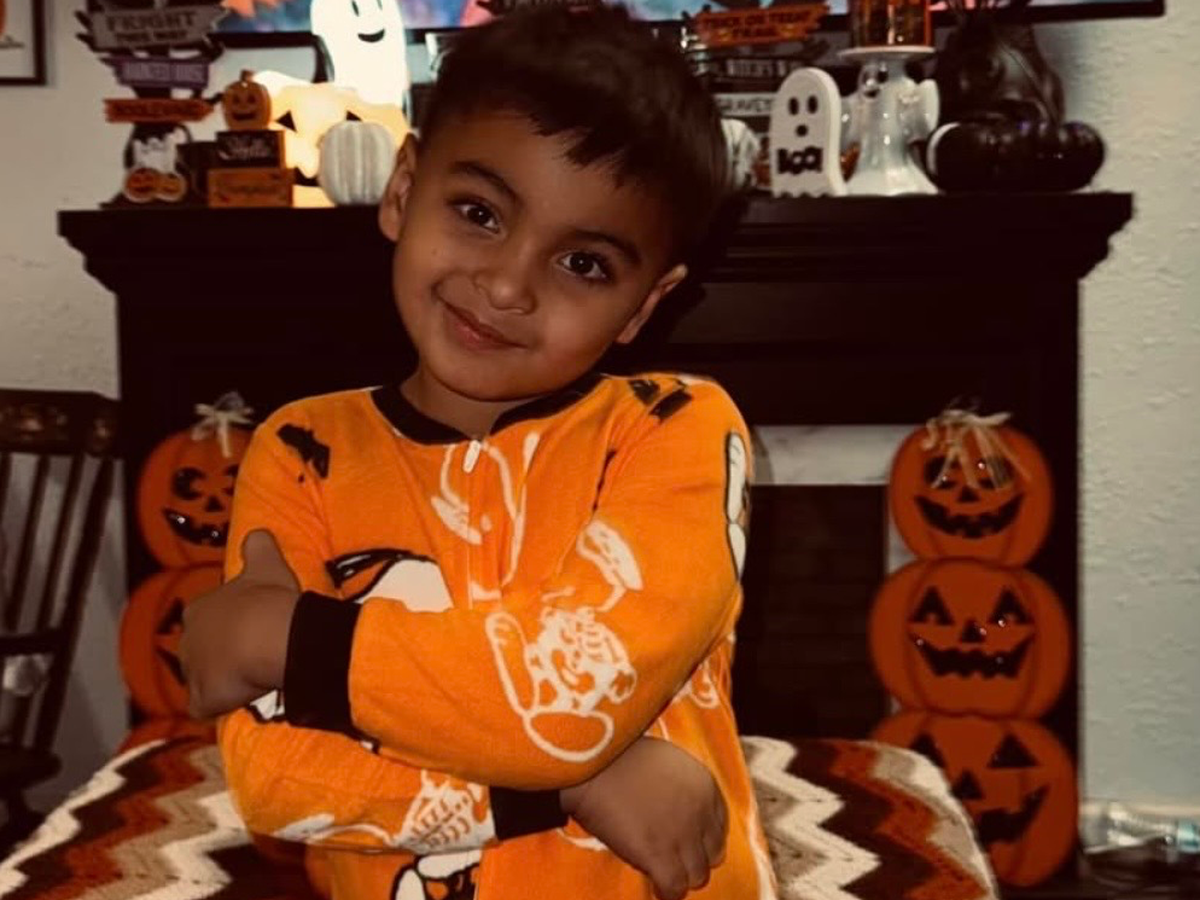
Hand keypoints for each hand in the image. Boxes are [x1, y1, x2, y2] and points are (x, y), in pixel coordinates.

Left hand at [180, 530, 300, 719]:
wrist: (268, 636)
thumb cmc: (265, 599)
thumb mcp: (266, 563)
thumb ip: (258, 546)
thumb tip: (259, 532)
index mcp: (200, 609)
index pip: (207, 618)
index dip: (228, 624)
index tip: (250, 626)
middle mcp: (188, 639)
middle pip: (200, 649)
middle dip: (219, 654)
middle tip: (251, 654)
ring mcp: (192, 672)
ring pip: (200, 679)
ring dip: (219, 681)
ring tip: (248, 679)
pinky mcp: (202, 699)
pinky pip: (205, 706)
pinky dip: (218, 705)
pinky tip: (239, 701)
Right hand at [560, 737, 726, 899]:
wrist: (593, 764)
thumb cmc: (619, 756)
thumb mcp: (666, 761)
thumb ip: (683, 787)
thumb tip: (681, 809)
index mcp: (705, 787)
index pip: (719, 829)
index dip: (702, 839)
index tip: (688, 843)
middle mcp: (700, 814)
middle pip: (712, 856)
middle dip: (693, 859)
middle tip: (672, 858)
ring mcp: (681, 837)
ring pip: (697, 877)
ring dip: (680, 877)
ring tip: (662, 874)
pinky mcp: (659, 856)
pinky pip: (674, 888)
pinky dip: (666, 892)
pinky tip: (655, 885)